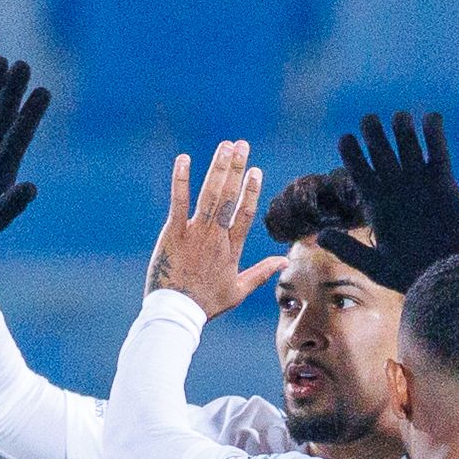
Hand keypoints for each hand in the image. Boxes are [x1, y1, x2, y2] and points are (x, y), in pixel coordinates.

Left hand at [144, 142, 281, 318]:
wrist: (177, 313)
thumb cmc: (206, 303)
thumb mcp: (238, 290)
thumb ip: (262, 272)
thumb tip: (284, 261)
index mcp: (232, 248)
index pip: (246, 213)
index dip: (251, 190)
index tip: (255, 170)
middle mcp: (216, 236)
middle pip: (230, 197)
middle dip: (237, 168)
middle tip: (242, 145)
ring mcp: (195, 233)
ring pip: (210, 194)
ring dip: (218, 168)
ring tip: (225, 146)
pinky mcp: (173, 233)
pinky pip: (179, 201)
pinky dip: (182, 180)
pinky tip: (184, 159)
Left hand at [326, 110, 458, 288]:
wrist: (449, 275)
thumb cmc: (412, 273)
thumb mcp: (376, 265)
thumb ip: (349, 249)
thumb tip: (321, 236)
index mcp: (377, 204)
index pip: (360, 172)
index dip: (352, 154)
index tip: (345, 138)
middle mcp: (396, 189)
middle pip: (381, 153)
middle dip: (374, 136)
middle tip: (369, 120)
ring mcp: (419, 183)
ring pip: (408, 147)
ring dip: (403, 130)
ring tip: (398, 118)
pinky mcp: (443, 182)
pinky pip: (437, 152)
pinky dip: (434, 134)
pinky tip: (430, 118)